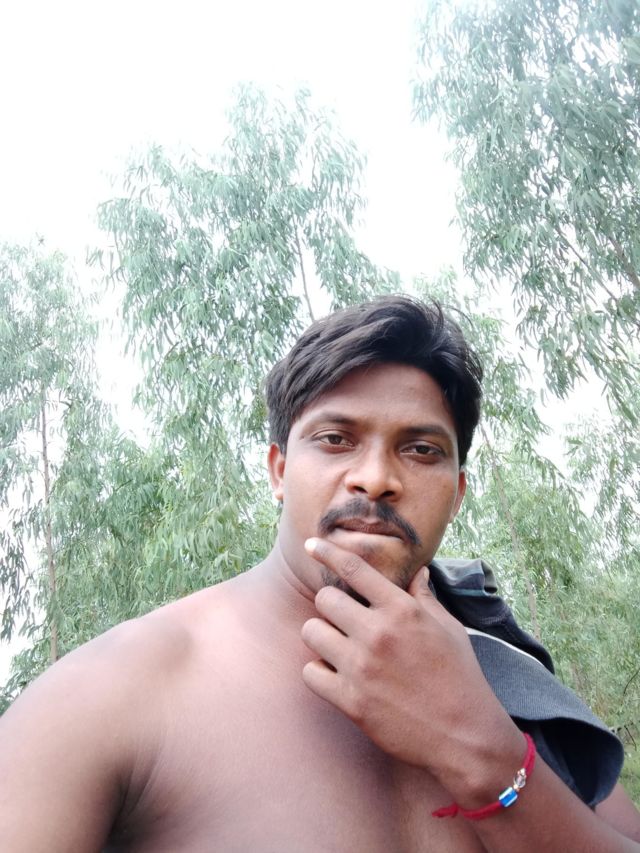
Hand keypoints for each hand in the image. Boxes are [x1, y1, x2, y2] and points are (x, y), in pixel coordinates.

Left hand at [300, 536, 521, 793]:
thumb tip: (418, 571)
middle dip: (330, 606)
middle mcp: (378, 634)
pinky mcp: (350, 701)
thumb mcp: (448, 628)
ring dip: (322, 637)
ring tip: (338, 647)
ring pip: (312, 633)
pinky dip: (319, 672)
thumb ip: (424, 597)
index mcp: (402, 610)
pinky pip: (310, 673)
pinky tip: (335, 674)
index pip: (353, 568)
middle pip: (324, 599)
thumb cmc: (459, 676)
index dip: (327, 551)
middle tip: (343, 619)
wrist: (464, 735)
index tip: (313, 544)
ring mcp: (361, 668)